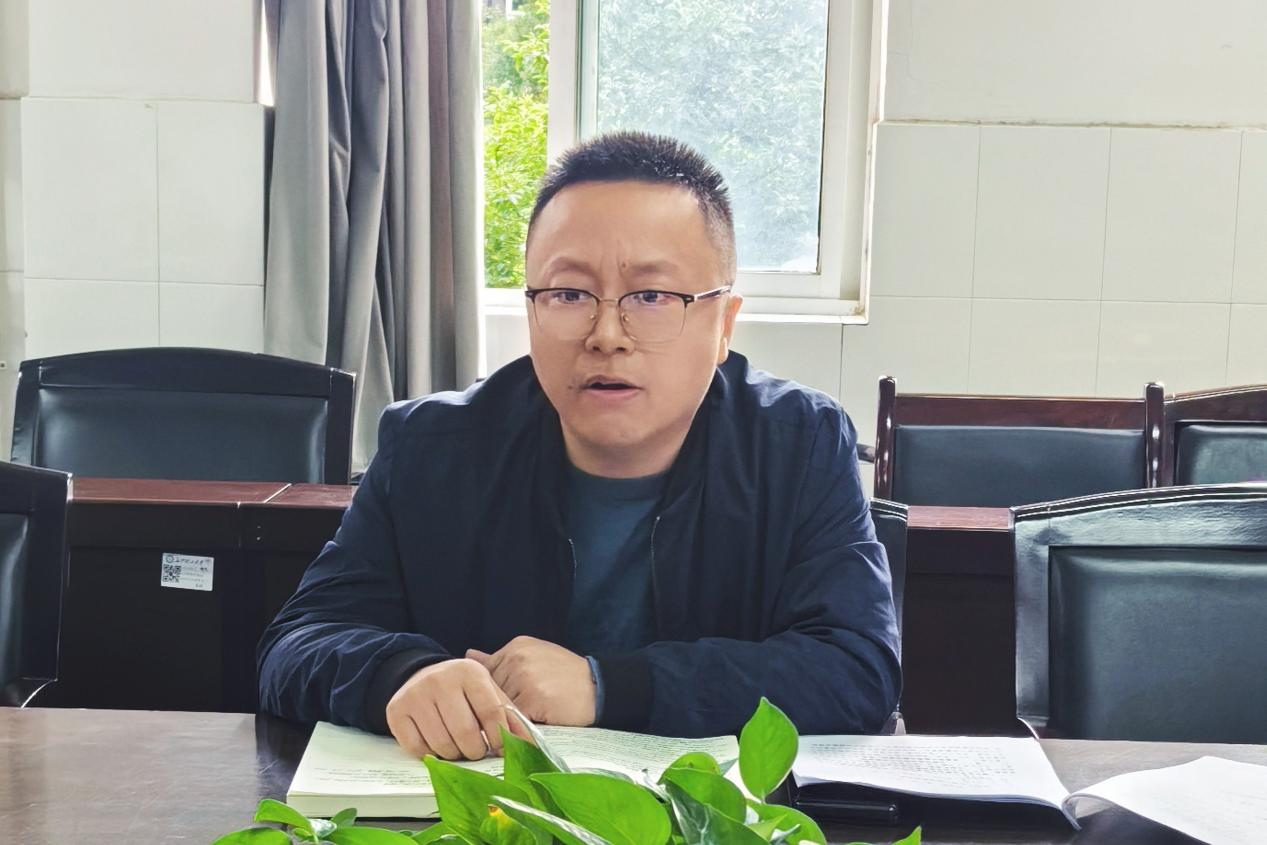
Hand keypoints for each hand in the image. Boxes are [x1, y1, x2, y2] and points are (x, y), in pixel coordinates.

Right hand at [385, 657, 530, 760]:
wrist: (421, 675)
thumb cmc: (461, 689)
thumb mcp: (488, 692)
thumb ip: (509, 715)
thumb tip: (529, 745)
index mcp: (469, 672)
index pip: (491, 713)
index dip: (499, 738)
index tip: (498, 748)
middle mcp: (440, 679)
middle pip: (465, 732)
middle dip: (475, 750)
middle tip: (476, 750)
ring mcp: (416, 695)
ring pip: (442, 744)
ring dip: (454, 755)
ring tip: (458, 746)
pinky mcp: (397, 711)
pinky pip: (418, 749)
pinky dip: (431, 755)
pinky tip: (436, 743)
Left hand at [467, 636, 596, 726]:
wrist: (599, 687)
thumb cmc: (567, 675)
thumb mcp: (535, 656)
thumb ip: (501, 659)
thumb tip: (469, 654)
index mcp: (516, 646)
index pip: (487, 672)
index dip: (493, 692)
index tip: (501, 702)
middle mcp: (517, 658)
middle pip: (491, 690)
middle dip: (496, 705)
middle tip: (509, 716)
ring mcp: (524, 677)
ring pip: (499, 705)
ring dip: (505, 718)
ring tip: (519, 723)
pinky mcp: (532, 698)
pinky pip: (513, 718)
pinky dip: (516, 727)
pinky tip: (525, 729)